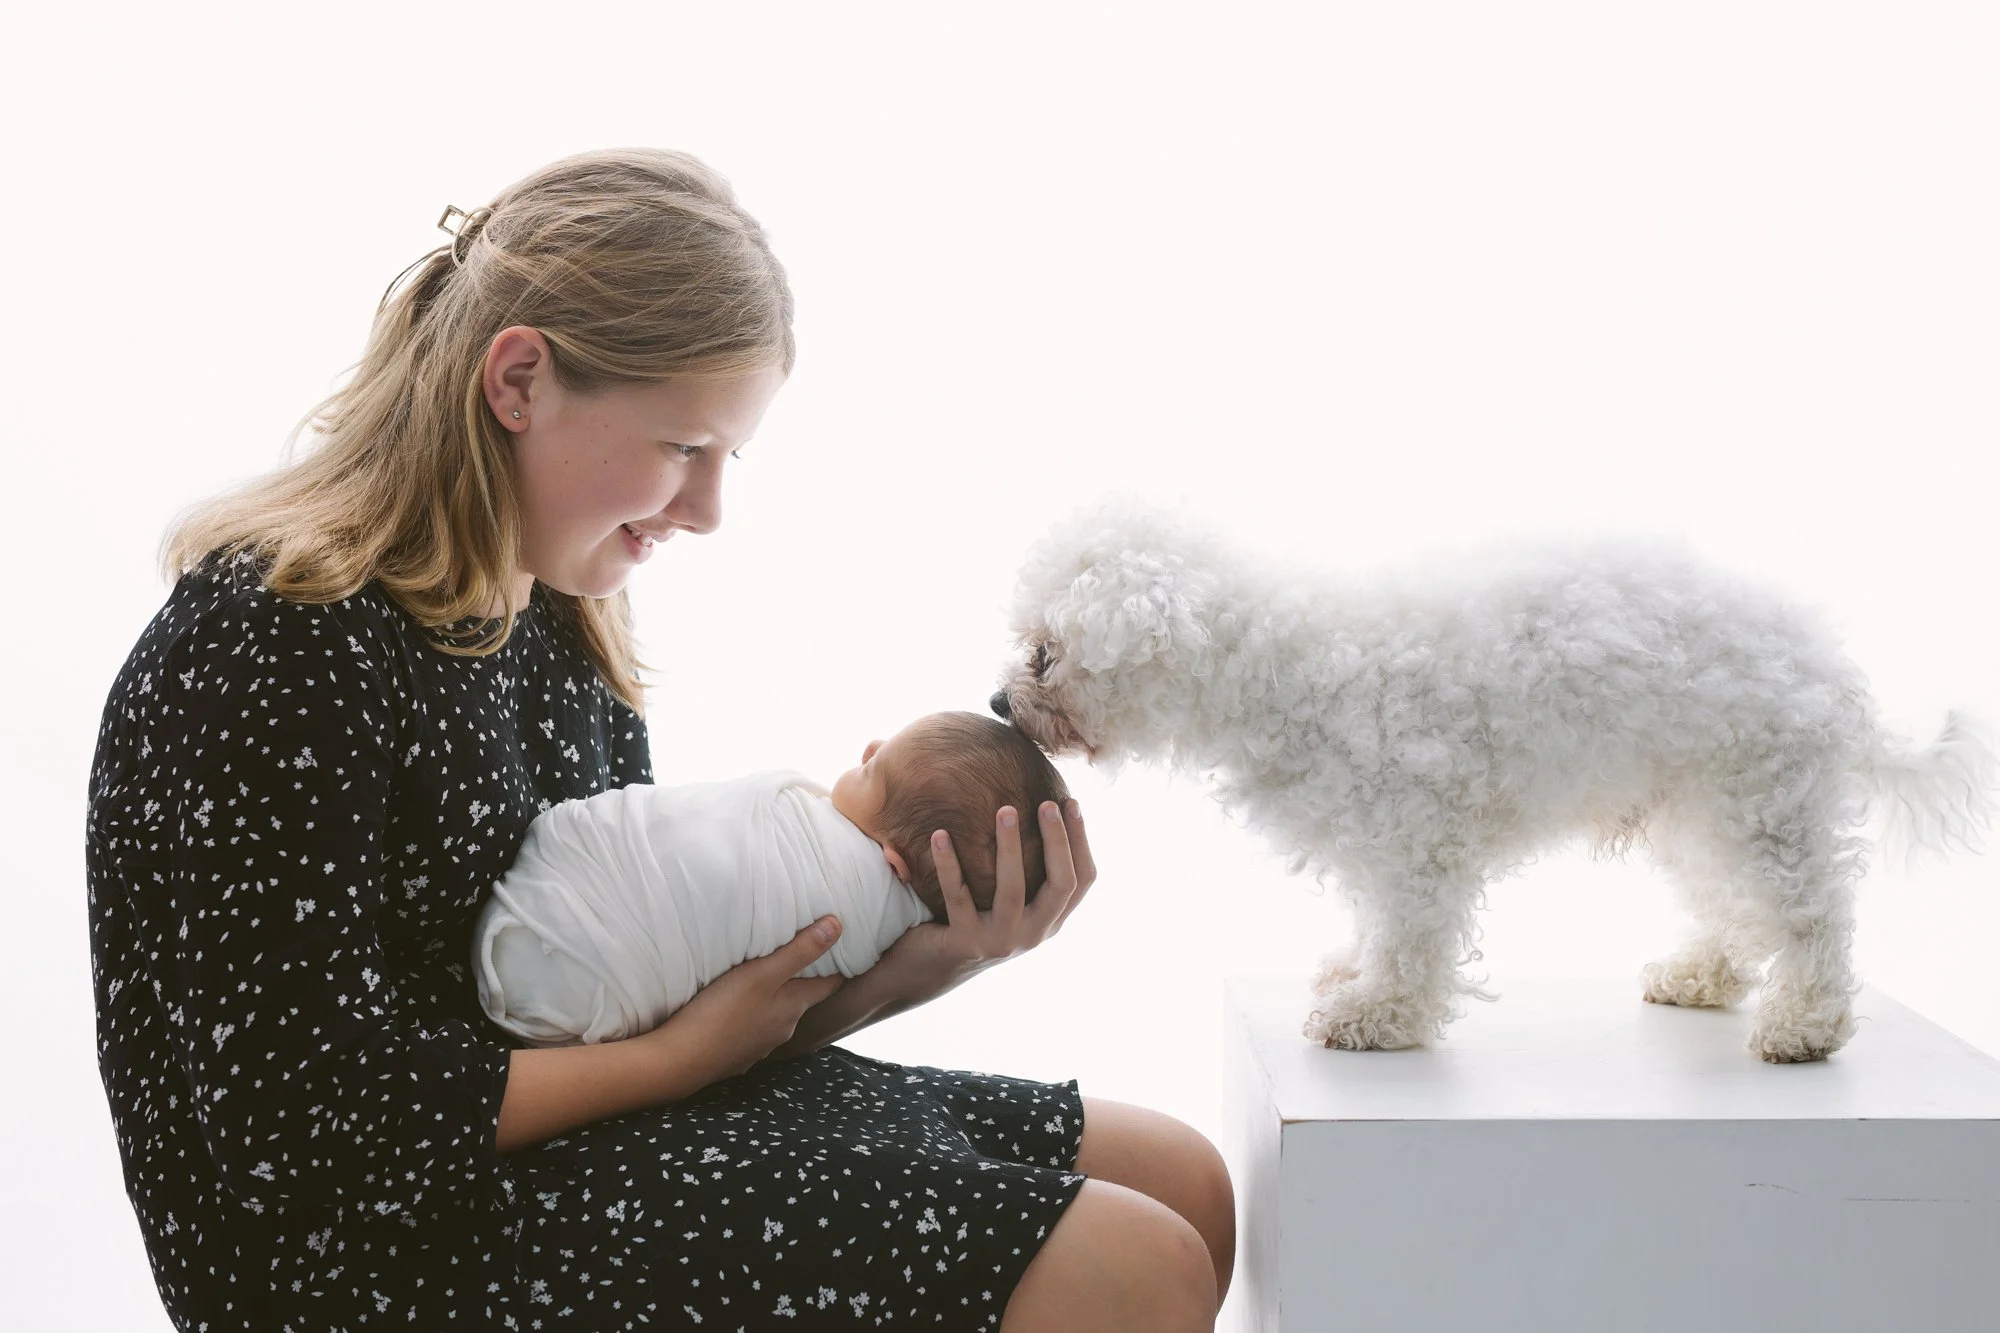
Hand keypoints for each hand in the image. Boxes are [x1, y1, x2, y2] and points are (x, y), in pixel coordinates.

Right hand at [632, 917, 848, 1093]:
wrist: (679, 1062)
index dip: (836, 966)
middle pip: (801, 999)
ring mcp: (760, 1046)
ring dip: (775, 999)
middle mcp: (783, 1029)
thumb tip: (838, 926)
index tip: (841, 949)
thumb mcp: (761, 974)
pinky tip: (737, 1011)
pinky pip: (752, 1031)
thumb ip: (799, 951)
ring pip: (776, 1016)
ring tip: (765, 979)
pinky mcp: (736, 1056)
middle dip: (803, 979)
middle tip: (799, 954)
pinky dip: (752, 1018)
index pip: (828, 984)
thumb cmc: (721, 1013)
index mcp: (793, 1006)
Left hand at [871, 798, 1095, 1005]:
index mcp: (1049, 921)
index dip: (1080, 841)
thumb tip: (1044, 808)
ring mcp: (1001, 941)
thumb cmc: (973, 919)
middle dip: (1057, 841)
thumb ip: (1029, 872)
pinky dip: (949, 863)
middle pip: (1060, 885)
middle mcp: (1033, 934)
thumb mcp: (1010, 900)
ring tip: (1005, 810)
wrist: (929, 967)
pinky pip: (958, 895)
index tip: (1070, 802)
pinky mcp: (966, 942)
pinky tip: (939, 835)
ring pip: (1013, 890)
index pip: (1081, 881)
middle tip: (1046, 803)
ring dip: (1010, 847)